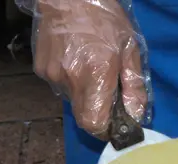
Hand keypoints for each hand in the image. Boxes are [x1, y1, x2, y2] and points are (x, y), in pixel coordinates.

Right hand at [29, 0, 148, 136]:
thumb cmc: (105, 18)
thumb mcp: (129, 49)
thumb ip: (133, 86)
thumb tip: (136, 116)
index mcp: (95, 75)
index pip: (94, 124)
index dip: (105, 130)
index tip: (115, 125)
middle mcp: (71, 79)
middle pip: (83, 117)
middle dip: (98, 114)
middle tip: (109, 96)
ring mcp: (52, 74)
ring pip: (73, 101)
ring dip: (85, 94)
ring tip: (91, 68)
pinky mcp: (41, 68)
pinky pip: (60, 86)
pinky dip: (71, 81)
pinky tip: (76, 59)